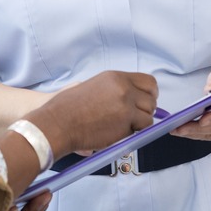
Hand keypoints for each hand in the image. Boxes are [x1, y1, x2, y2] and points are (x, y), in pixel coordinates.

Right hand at [30, 71, 156, 154]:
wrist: (59, 122)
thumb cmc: (69, 108)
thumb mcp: (95, 87)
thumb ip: (116, 89)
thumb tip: (133, 98)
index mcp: (115, 77)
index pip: (148, 81)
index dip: (150, 94)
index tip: (145, 102)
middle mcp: (123, 88)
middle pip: (152, 99)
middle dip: (146, 110)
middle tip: (135, 118)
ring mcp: (126, 105)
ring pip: (149, 115)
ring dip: (140, 124)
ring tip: (122, 126)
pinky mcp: (125, 122)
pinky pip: (142, 129)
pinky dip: (134, 133)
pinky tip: (117, 132)